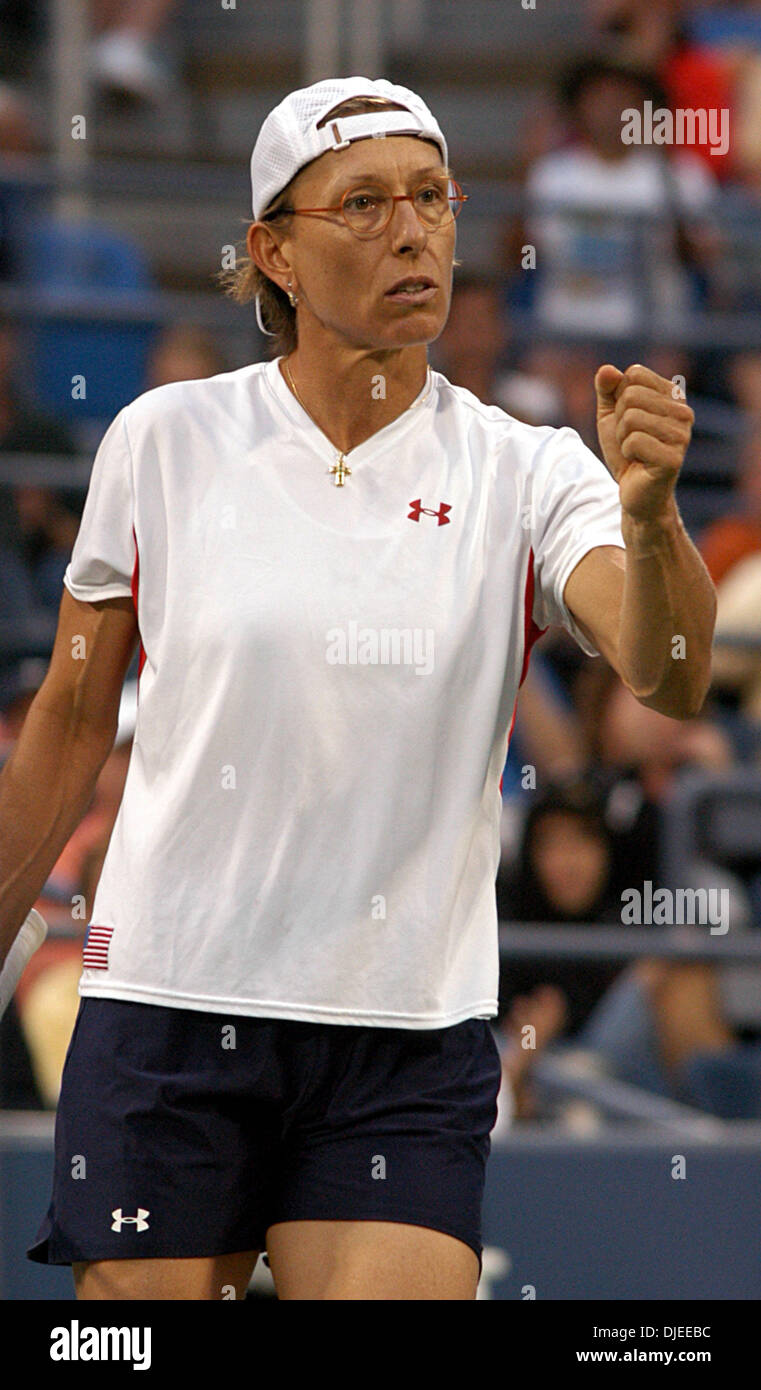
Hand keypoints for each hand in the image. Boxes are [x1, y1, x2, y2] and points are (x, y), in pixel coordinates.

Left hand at [594, 363, 693, 522]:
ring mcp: (682, 435)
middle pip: (631, 395)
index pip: (635, 374)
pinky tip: (639, 462)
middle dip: (620, 420)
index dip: (620, 398)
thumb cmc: (626, 450)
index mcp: (673, 395)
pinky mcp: (674, 458)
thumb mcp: (610, 415)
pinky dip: (627, 453)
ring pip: (631, 418)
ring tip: (635, 451)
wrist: (634, 490)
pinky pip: (634, 441)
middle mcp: (684, 412)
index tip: (628, 419)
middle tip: (631, 439)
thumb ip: (607, 389)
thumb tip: (607, 370)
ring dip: (622, 438)